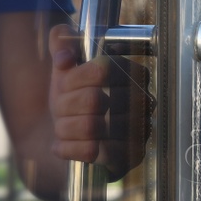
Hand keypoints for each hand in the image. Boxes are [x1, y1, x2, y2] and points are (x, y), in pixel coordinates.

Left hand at [48, 23, 144, 179]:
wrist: (71, 140)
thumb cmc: (72, 98)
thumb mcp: (64, 68)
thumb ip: (61, 43)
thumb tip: (62, 50)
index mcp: (131, 72)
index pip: (100, 69)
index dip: (72, 78)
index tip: (63, 83)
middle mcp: (142, 101)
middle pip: (92, 99)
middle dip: (64, 106)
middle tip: (59, 111)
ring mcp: (138, 131)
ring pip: (89, 126)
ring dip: (64, 128)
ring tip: (61, 128)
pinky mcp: (129, 157)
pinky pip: (92, 151)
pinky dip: (68, 148)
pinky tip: (61, 146)